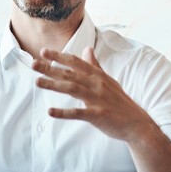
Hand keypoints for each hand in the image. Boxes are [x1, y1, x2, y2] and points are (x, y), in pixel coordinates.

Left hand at [32, 46, 155, 141]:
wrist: (137, 123)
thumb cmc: (120, 102)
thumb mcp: (108, 80)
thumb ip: (95, 65)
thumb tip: (87, 49)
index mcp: (98, 75)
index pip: (75, 62)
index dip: (59, 56)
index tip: (43, 51)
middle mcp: (97, 84)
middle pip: (70, 73)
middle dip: (50, 68)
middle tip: (33, 64)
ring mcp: (97, 99)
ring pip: (72, 88)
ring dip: (53, 85)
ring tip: (37, 82)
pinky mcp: (98, 115)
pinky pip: (78, 113)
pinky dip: (64, 112)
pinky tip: (50, 112)